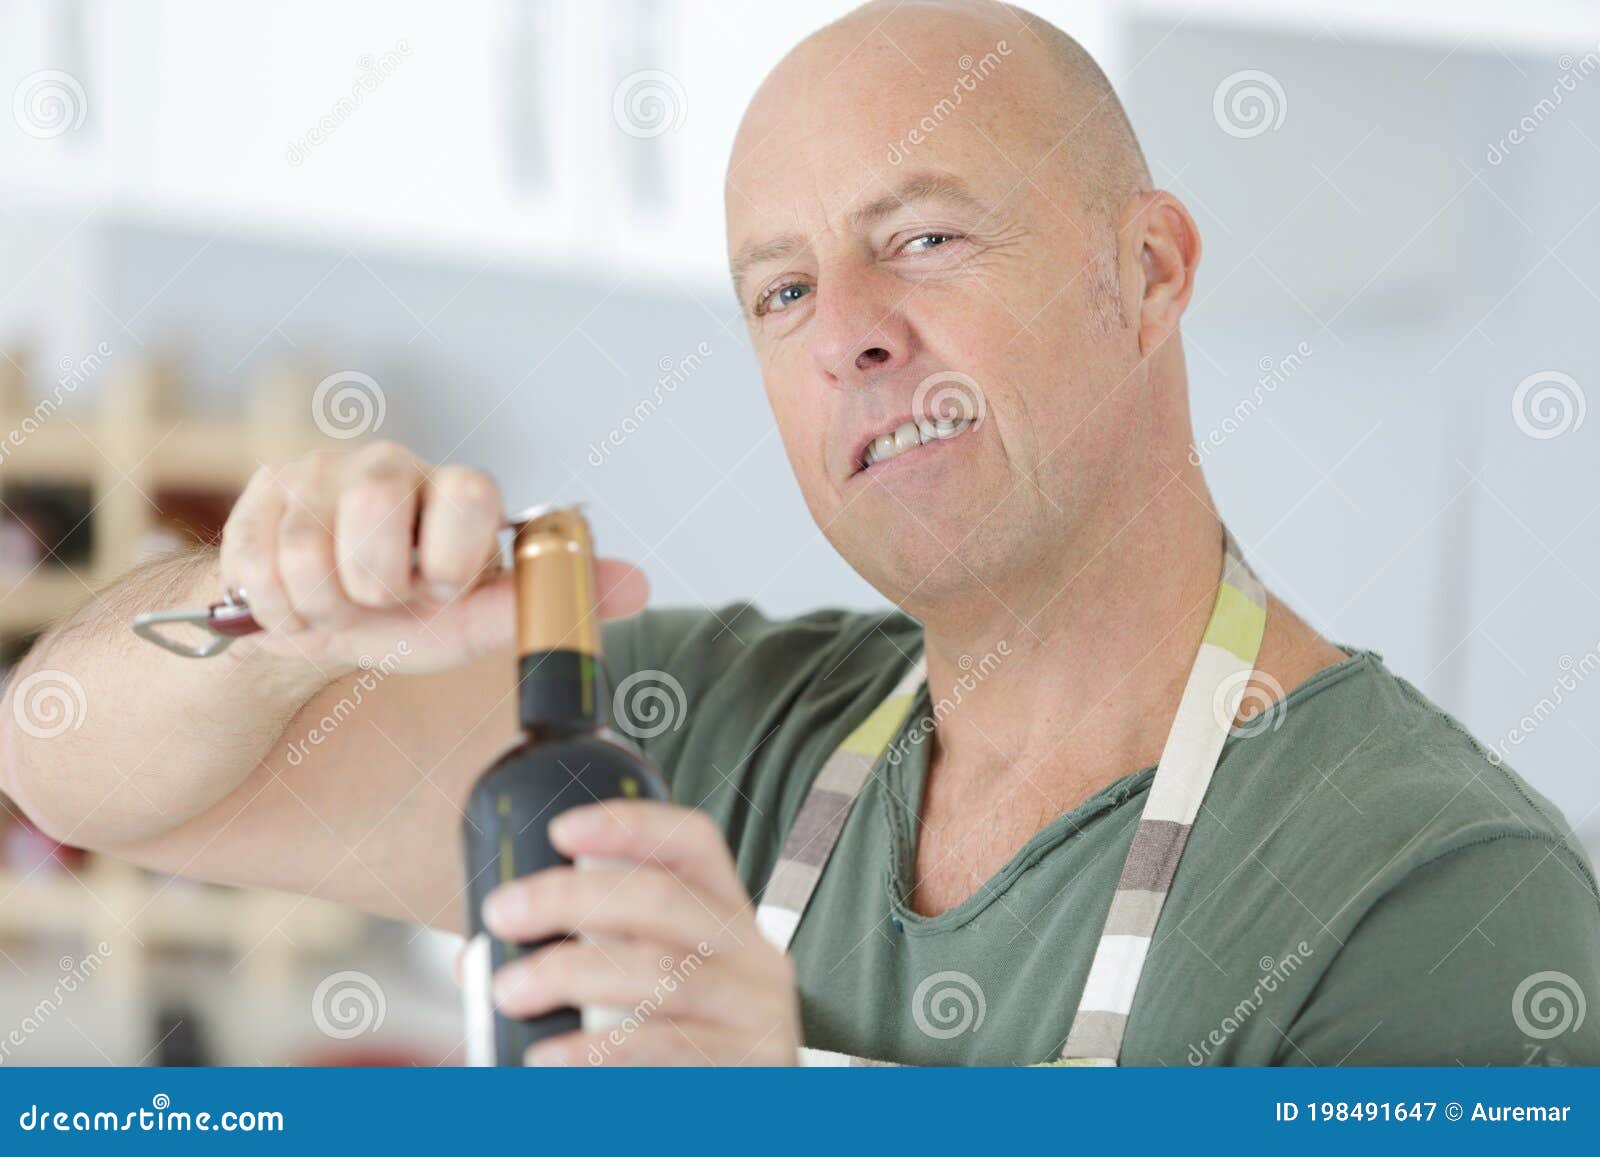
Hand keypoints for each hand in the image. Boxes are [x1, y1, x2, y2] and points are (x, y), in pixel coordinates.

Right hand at [218, 442, 646, 673]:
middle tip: (383, 598)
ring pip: (307, 550)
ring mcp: (317, 474)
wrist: (316, 630)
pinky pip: (255, 566)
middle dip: (374, 584)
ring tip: (339, 604)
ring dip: (323, 604)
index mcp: (454, 491)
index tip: (439, 589)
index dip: (451, 555)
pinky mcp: (258, 496)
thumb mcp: (474, 621)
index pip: (470, 491)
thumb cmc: (407, 618)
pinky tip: (295, 602)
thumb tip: (639, 587)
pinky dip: (277, 609)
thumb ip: (545, 602)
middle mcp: (388, 465)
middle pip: (377, 506)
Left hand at [483, 800, 800, 1065]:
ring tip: (509, 990)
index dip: (631, 825)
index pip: (694, 844)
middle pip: (664, 898)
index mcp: (729, 918)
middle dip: (571, 897)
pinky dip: (596, 1051)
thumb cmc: (684, 1054)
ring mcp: (757, 1013)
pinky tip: (548, 1057)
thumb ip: (585, 962)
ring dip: (570, 973)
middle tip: (504, 912)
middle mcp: (754, 955)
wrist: (747, 1133)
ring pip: (658, 971)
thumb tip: (480, 959)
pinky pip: (664, 1048)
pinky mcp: (749, 1070)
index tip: (560, 830)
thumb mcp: (652, 995)